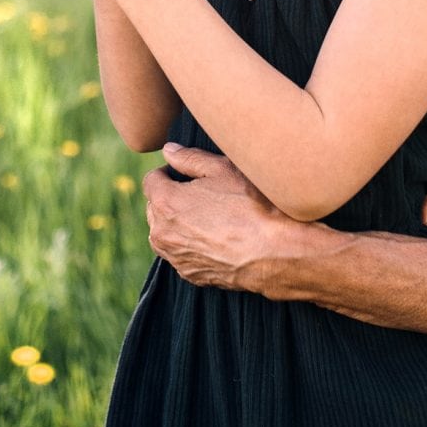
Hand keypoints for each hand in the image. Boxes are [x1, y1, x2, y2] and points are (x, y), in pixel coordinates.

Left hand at [143, 144, 320, 294]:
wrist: (275, 251)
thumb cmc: (251, 205)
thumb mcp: (222, 170)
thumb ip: (189, 158)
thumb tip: (168, 151)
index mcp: (166, 203)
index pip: (151, 180)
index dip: (167, 172)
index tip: (185, 173)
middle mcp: (163, 233)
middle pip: (154, 208)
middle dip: (170, 198)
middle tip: (200, 193)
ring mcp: (176, 258)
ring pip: (165, 234)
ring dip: (177, 223)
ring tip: (207, 216)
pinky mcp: (191, 275)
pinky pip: (181, 254)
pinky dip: (190, 245)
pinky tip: (215, 238)